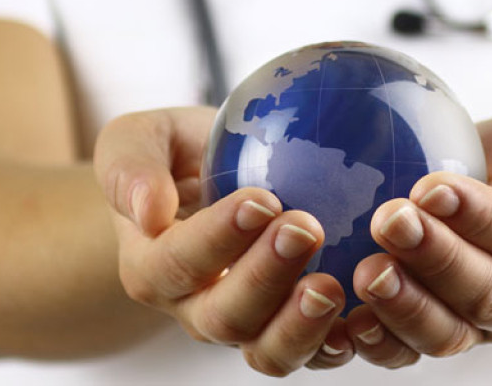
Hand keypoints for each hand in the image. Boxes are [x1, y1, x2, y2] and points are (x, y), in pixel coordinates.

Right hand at [93, 107, 353, 375]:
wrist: (207, 180)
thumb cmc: (175, 155)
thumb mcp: (137, 139)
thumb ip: (129, 166)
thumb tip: (148, 210)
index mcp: (151, 266)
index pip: (178, 262)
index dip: (218, 237)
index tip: (261, 199)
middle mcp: (194, 308)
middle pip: (225, 316)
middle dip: (266, 278)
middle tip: (307, 228)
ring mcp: (244, 326)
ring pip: (267, 350)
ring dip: (301, 325)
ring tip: (332, 284)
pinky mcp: (286, 329)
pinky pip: (311, 353)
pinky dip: (335, 344)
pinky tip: (363, 316)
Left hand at [345, 112, 491, 367]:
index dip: (478, 216)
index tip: (430, 187)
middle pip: (485, 293)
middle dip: (433, 258)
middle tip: (389, 220)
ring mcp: (484, 331)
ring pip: (446, 333)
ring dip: (403, 305)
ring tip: (366, 271)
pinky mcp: (440, 339)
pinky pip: (408, 354)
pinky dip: (380, 344)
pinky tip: (351, 321)